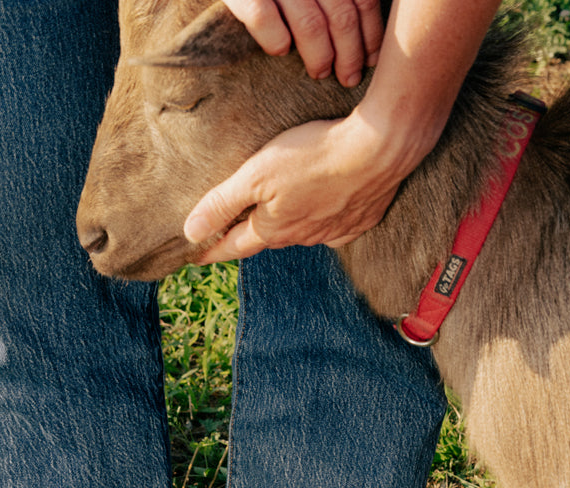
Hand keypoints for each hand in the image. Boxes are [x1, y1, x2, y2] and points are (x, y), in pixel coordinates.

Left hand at [184, 110, 427, 260]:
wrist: (379, 149)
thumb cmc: (313, 156)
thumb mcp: (256, 175)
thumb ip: (222, 203)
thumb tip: (190, 233)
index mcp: (273, 228)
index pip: (234, 245)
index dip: (212, 250)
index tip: (194, 256)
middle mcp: (302, 236)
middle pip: (267, 238)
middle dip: (248, 236)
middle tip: (232, 231)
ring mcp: (333, 231)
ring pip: (301, 233)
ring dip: (287, 227)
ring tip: (277, 216)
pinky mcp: (359, 219)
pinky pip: (334, 228)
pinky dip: (323, 222)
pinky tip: (323, 212)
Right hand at [221, 0, 382, 87]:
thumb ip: (331, 1)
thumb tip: (364, 36)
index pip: (363, 0)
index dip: (370, 34)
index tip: (370, 61)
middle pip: (341, 16)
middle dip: (349, 54)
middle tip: (348, 77)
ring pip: (310, 24)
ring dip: (319, 56)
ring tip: (319, 73)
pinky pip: (263, 18)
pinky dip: (275, 40)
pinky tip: (279, 51)